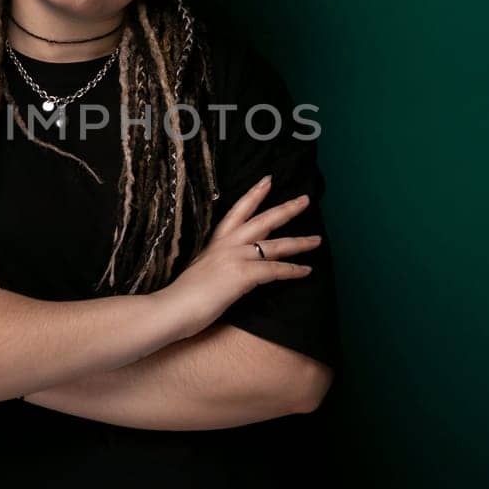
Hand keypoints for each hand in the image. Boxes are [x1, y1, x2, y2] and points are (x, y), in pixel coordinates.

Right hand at [154, 175, 319, 340]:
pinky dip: (293, 270)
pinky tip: (306, 271)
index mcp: (216, 242)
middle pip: (263, 220)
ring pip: (275, 245)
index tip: (268, 180)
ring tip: (317, 240)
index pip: (237, 211)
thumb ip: (219, 264)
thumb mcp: (202, 270)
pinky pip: (275, 270)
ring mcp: (235, 258)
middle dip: (286, 209)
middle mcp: (227, 244)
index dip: (254, 194)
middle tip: (305, 199)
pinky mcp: (242, 275)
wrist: (171, 308)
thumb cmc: (183, 296)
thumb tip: (231, 268)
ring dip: (299, 242)